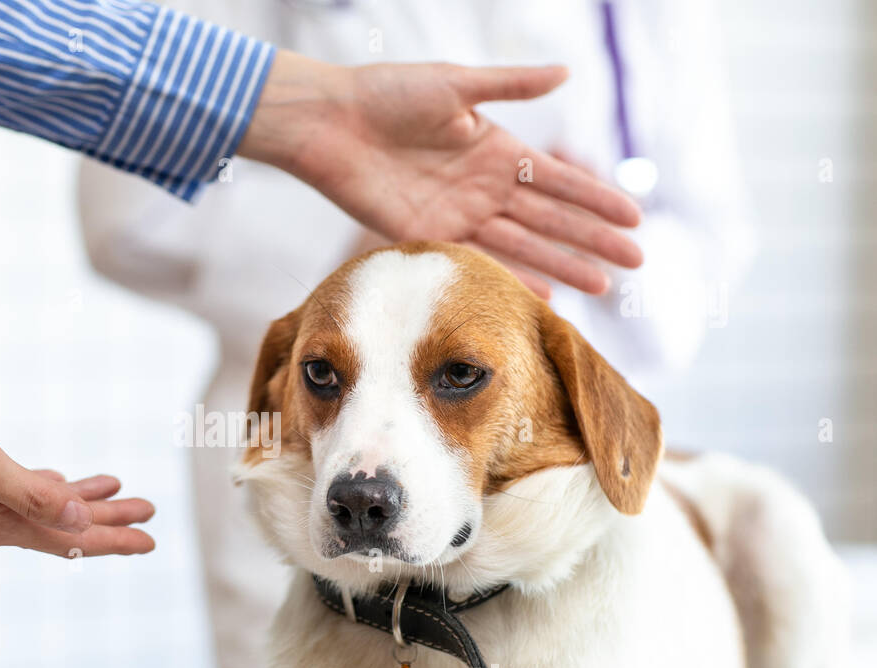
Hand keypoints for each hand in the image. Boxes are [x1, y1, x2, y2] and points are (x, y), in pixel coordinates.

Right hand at [0, 372, 154, 556]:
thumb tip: (79, 521)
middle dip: (108, 521)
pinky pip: (19, 493)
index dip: (112, 539)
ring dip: (82, 503)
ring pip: (43, 510)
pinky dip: (49, 487)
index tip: (150, 539)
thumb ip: (30, 494)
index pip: (68, 539)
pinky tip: (61, 479)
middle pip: (62, 528)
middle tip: (148, 511)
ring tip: (120, 493)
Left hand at [238, 52, 643, 296]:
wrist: (331, 124)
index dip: (596, 199)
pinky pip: (479, 260)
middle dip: (593, 240)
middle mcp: (485, 186)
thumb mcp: (453, 84)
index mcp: (497, 148)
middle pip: (551, 219)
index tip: (635, 218)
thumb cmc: (386, 94)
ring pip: (524, 245)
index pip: (559, 180)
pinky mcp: (429, 235)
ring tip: (603, 288)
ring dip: (563, 265)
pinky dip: (511, 277)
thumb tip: (567, 72)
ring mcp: (459, 214)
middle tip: (635, 264)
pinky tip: (542, 295)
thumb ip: (509, 86)